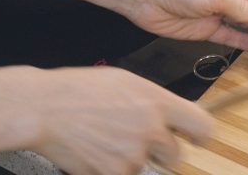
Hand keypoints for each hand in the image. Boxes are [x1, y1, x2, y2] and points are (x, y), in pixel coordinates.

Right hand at [0, 66, 212, 173]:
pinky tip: (96, 150)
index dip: (200, 135)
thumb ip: (154, 101)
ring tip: (108, 139)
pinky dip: (112, 168)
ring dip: (133, 158)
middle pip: (176, 155)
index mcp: (158, 103)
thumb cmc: (79, 90)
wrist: (44, 109)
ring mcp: (132, 157)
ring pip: (146, 167)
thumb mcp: (125, 81)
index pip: (203, 127)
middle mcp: (151, 132)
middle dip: (162, 150)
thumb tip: (171, 115)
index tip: (194, 137)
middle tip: (138, 138)